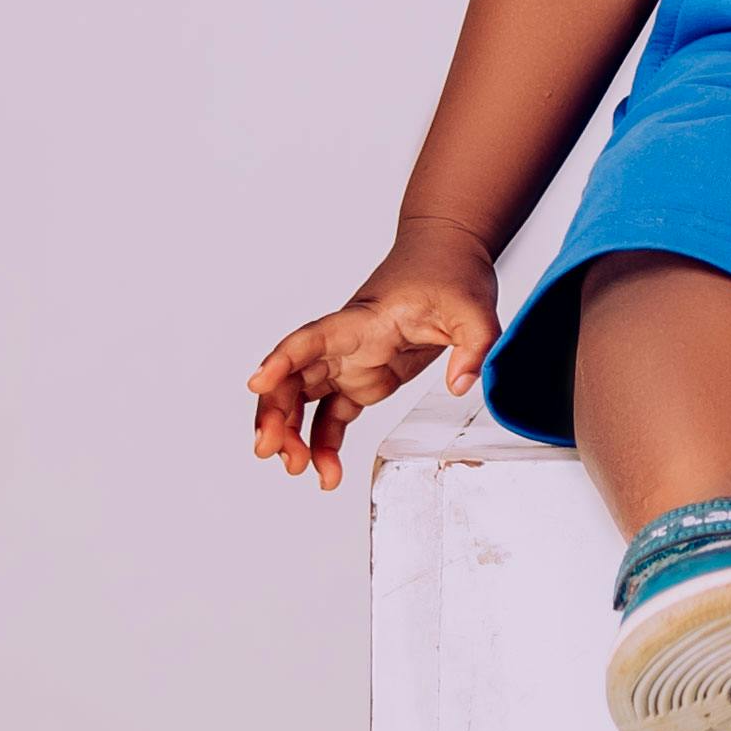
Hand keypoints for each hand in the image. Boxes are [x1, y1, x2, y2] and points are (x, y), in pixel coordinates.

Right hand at [251, 233, 500, 491]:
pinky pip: (330, 416)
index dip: (281, 360)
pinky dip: (323, 444)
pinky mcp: (362, 380)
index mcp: (363, 320)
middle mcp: (345, 343)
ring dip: (291, 435)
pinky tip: (325, 472)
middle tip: (270, 450)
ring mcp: (350, 363)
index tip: (257, 383)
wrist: (447, 257)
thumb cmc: (449, 271)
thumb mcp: (473, 306)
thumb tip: (461, 383)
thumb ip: (474, 343)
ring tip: (298, 470)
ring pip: (302, 400)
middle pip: (293, 376)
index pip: (311, 338)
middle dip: (273, 413)